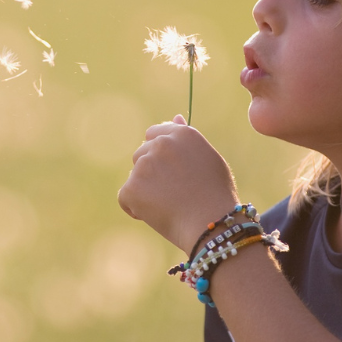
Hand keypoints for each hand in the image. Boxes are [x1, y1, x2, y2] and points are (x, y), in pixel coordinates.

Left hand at [117, 114, 238, 253]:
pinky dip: (136, 208)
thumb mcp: (208, 160)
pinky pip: (125, 197)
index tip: (168, 170)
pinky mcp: (132, 187)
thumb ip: (187, 140)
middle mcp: (161, 144)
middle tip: (173, 192)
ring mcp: (145, 164)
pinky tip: (157, 215)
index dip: (159, 154)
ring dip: (144, 189)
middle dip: (151, 172)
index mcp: (181, 133)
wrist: (212, 224)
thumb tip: (175, 117)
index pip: (155, 133)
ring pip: (134, 175)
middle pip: (141, 154)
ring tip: (169, 205)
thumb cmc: (216, 195)